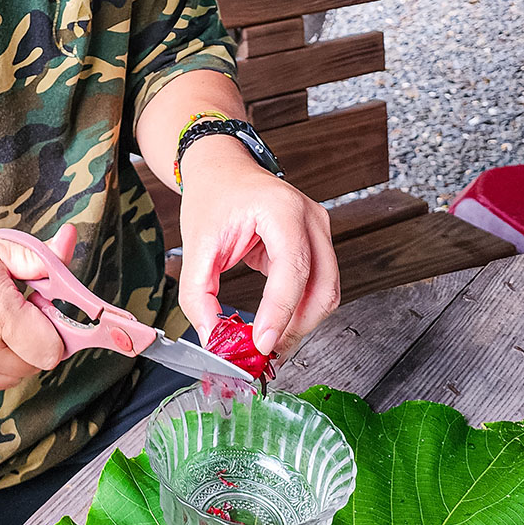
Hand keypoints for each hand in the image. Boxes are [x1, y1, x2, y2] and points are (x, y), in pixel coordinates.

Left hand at [177, 137, 338, 359]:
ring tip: (269, 344)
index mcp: (281, 208)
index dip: (280, 312)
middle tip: (265, 354)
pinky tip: (277, 325)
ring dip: (301, 323)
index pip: (293, 268)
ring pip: (327, 291)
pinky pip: (320, 286)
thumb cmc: (212, 196)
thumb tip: (212, 339)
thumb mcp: (196, 246)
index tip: (262, 344)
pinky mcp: (318, 243)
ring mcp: (320, 229)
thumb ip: (198, 296)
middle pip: (323, 286)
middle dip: (296, 326)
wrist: (222, 170)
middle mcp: (310, 217)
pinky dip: (301, 311)